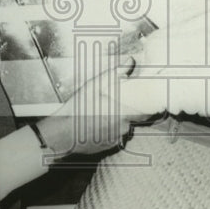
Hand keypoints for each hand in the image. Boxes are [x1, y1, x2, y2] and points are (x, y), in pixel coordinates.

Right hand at [37, 59, 152, 156]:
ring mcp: (116, 139)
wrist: (62, 134)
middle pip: (133, 118)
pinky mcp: (108, 147)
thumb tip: (130, 61)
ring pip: (124, 128)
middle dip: (128, 111)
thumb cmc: (78, 109)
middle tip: (115, 104)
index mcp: (124, 112)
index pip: (146, 111)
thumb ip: (116, 73)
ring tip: (103, 113)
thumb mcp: (95, 85)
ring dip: (118, 121)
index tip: (145, 100)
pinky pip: (115, 137)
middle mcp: (123, 128)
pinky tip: (99, 124)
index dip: (147, 105)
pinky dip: (110, 131)